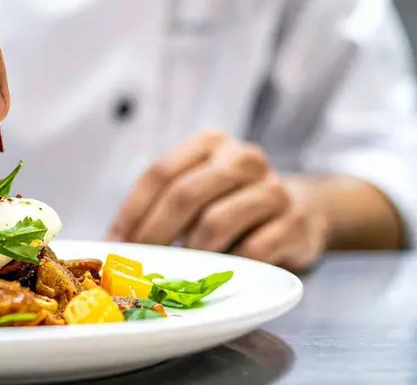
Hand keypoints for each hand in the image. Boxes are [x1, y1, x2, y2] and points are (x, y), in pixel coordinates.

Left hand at [107, 131, 327, 270]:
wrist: (301, 212)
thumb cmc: (232, 203)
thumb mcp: (198, 190)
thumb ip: (163, 204)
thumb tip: (115, 242)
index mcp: (210, 143)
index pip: (160, 173)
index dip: (133, 210)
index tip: (115, 242)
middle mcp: (243, 158)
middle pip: (185, 195)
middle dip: (154, 234)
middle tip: (139, 262)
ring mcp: (272, 188)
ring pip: (215, 222)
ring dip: (189, 252)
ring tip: (175, 270)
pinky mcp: (294, 222)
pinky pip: (251, 250)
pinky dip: (226, 266)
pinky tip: (215, 275)